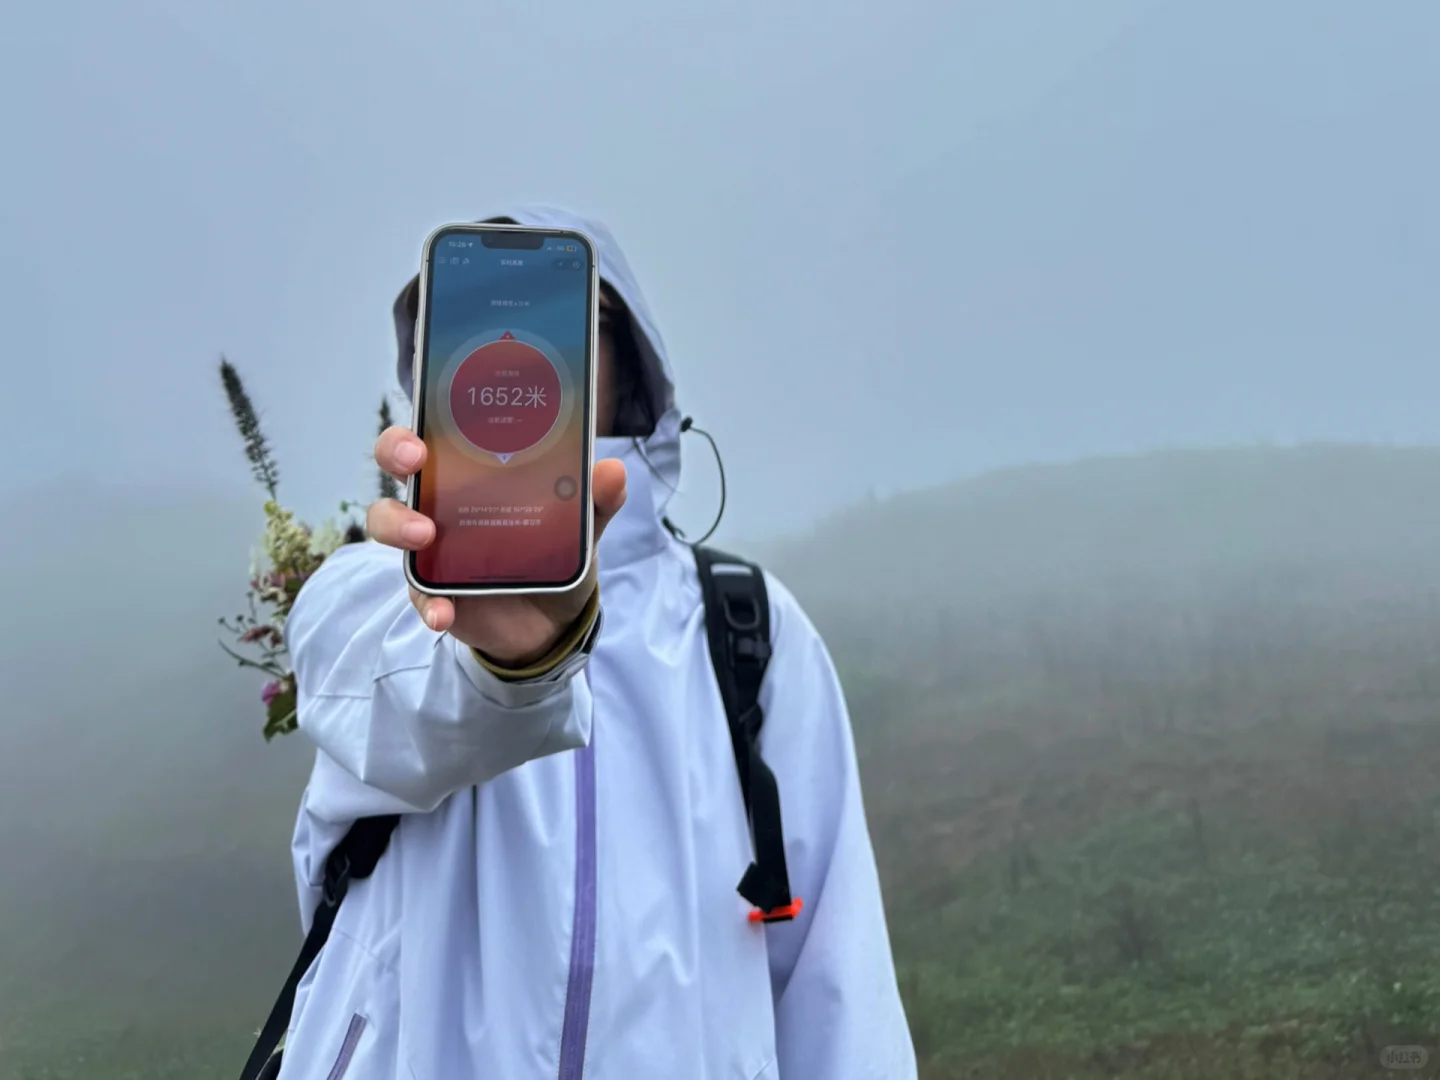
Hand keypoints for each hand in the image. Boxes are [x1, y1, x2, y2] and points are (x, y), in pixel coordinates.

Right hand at [366, 425, 626, 666]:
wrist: (554, 620)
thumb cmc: (553, 554)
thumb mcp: (580, 526)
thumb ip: (595, 500)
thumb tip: (613, 470)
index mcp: (473, 474)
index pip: (434, 434)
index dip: (418, 424)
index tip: (425, 429)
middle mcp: (443, 502)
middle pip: (399, 466)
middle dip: (395, 453)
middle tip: (415, 462)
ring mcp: (432, 546)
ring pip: (391, 524)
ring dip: (400, 525)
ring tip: (425, 536)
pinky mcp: (435, 590)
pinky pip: (420, 594)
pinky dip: (429, 603)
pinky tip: (444, 611)